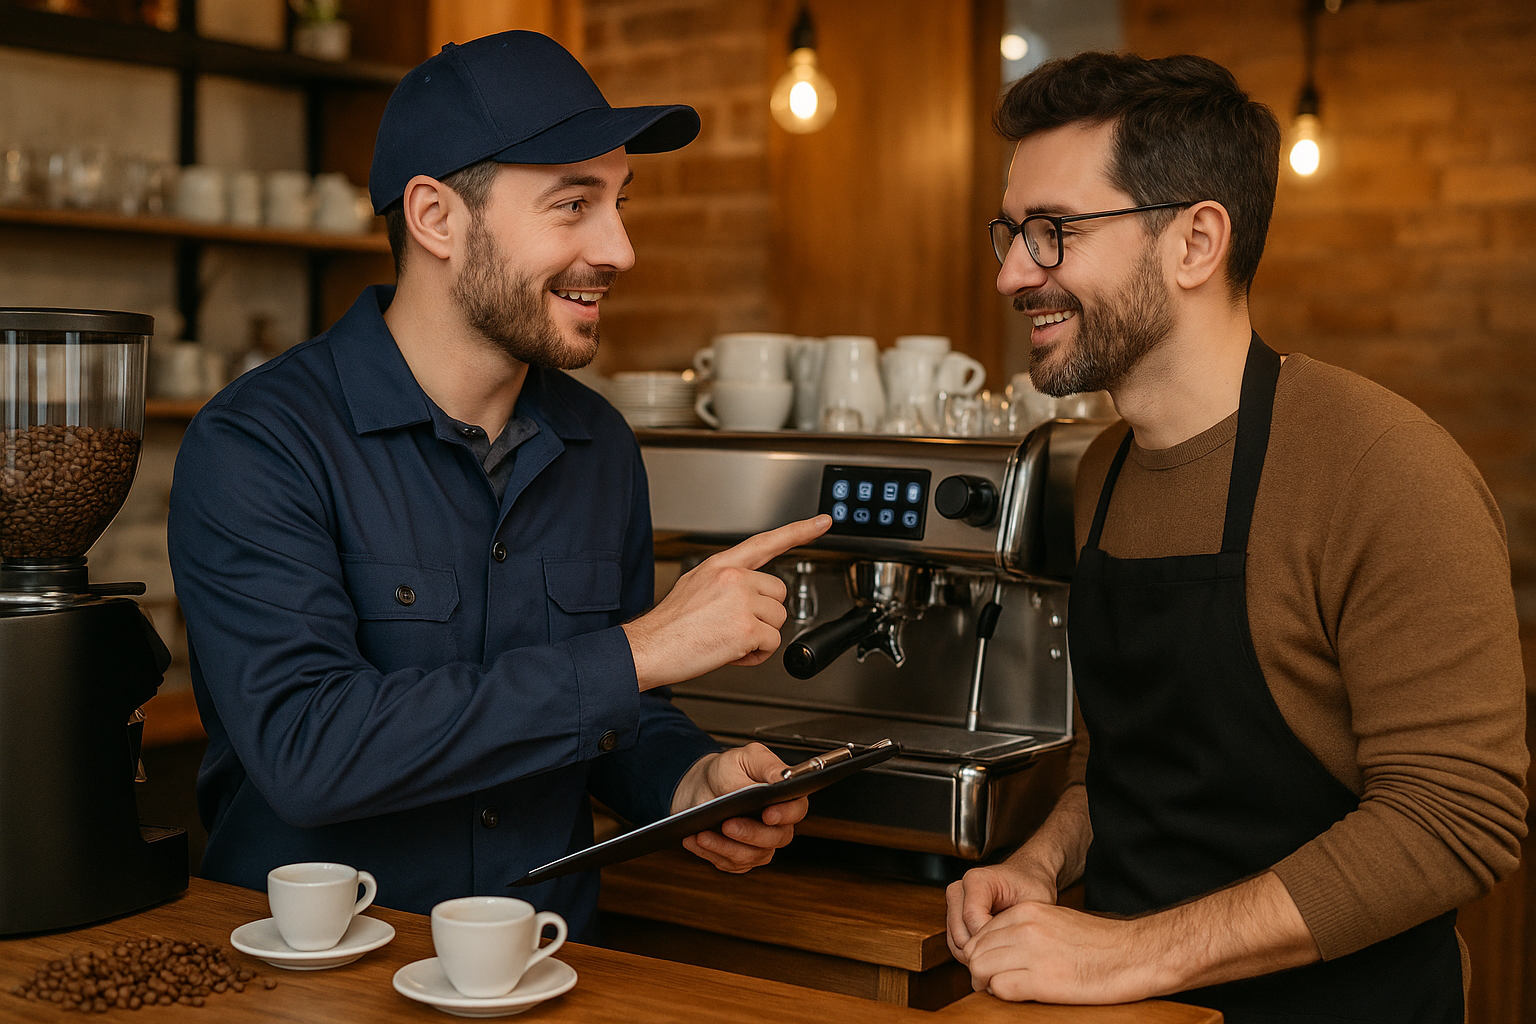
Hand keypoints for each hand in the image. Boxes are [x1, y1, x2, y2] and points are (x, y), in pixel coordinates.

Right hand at [623, 515, 831, 689]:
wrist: (649, 648)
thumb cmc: (669, 626)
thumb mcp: (694, 586)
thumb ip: (724, 582)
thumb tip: (744, 593)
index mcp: (721, 565)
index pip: (766, 542)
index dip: (799, 531)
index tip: (823, 523)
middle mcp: (734, 578)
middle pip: (778, 594)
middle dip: (763, 614)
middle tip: (733, 627)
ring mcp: (741, 601)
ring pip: (777, 620)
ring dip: (759, 636)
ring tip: (728, 640)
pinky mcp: (746, 627)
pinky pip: (771, 643)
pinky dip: (755, 654)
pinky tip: (732, 652)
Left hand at [670, 742, 808, 872]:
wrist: (700, 787)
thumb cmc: (727, 770)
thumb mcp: (745, 757)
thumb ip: (765, 766)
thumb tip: (781, 777)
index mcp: (784, 796)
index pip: (796, 809)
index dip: (785, 814)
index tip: (768, 814)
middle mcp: (776, 825)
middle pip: (775, 838)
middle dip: (750, 834)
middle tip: (727, 824)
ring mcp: (759, 845)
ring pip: (750, 855)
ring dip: (724, 846)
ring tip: (703, 834)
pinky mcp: (740, 859)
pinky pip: (729, 863)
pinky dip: (710, 852)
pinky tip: (695, 839)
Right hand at [946, 856, 1058, 962]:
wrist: (1026, 879)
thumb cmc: (1031, 888)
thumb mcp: (1032, 904)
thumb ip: (1017, 923)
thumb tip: (1006, 953)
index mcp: (976, 880)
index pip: (972, 917)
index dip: (991, 939)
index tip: (1012, 947)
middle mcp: (959, 891)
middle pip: (960, 934)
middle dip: (984, 952)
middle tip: (1008, 958)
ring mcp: (953, 905)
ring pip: (956, 944)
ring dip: (978, 955)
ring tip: (1002, 954)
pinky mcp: (952, 918)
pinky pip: (956, 945)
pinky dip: (973, 955)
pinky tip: (994, 952)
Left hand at [962, 901, 1161, 1003]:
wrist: (1132, 955)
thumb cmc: (1098, 943)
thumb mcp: (1055, 921)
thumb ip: (1025, 929)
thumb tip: (999, 948)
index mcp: (1027, 911)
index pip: (980, 932)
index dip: (981, 953)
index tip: (990, 965)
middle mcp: (1025, 928)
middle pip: (976, 951)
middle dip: (979, 969)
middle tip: (991, 981)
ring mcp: (1032, 953)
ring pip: (981, 968)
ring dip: (986, 982)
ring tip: (1002, 988)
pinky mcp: (1041, 980)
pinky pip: (1000, 988)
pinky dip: (1002, 994)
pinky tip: (1017, 994)